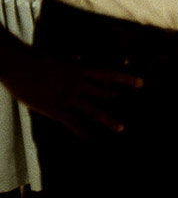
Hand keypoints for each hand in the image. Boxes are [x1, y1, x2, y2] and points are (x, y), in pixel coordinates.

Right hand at [3, 43, 142, 137]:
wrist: (15, 62)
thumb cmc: (31, 59)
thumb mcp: (55, 61)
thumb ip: (67, 68)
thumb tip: (75, 65)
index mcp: (77, 69)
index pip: (106, 74)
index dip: (124, 79)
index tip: (142, 83)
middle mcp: (76, 83)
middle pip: (102, 92)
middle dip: (118, 97)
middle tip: (138, 104)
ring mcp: (66, 96)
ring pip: (92, 110)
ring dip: (107, 120)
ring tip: (122, 128)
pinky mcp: (53, 107)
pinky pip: (71, 122)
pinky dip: (80, 131)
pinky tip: (88, 138)